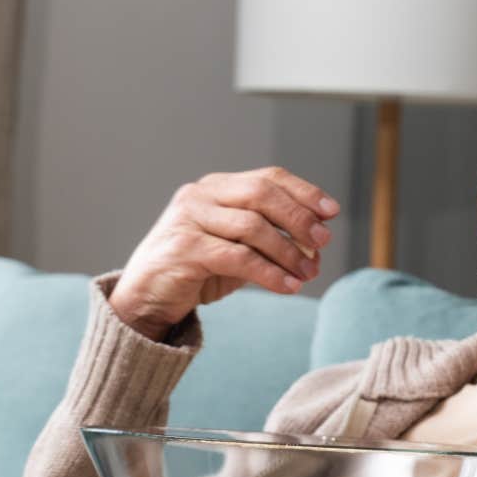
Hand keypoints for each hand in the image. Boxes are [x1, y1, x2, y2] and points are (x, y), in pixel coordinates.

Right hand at [109, 169, 338, 339]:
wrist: (145, 299)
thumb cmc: (195, 272)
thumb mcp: (237, 250)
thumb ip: (270, 241)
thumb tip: (316, 247)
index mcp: (215, 187)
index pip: (267, 177)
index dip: (303, 192)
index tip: (331, 211)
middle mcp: (200, 195)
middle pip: (262, 194)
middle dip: (299, 218)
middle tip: (323, 241)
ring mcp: (188, 219)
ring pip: (253, 226)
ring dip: (288, 252)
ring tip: (308, 273)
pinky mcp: (184, 249)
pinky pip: (238, 257)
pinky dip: (269, 272)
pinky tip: (288, 285)